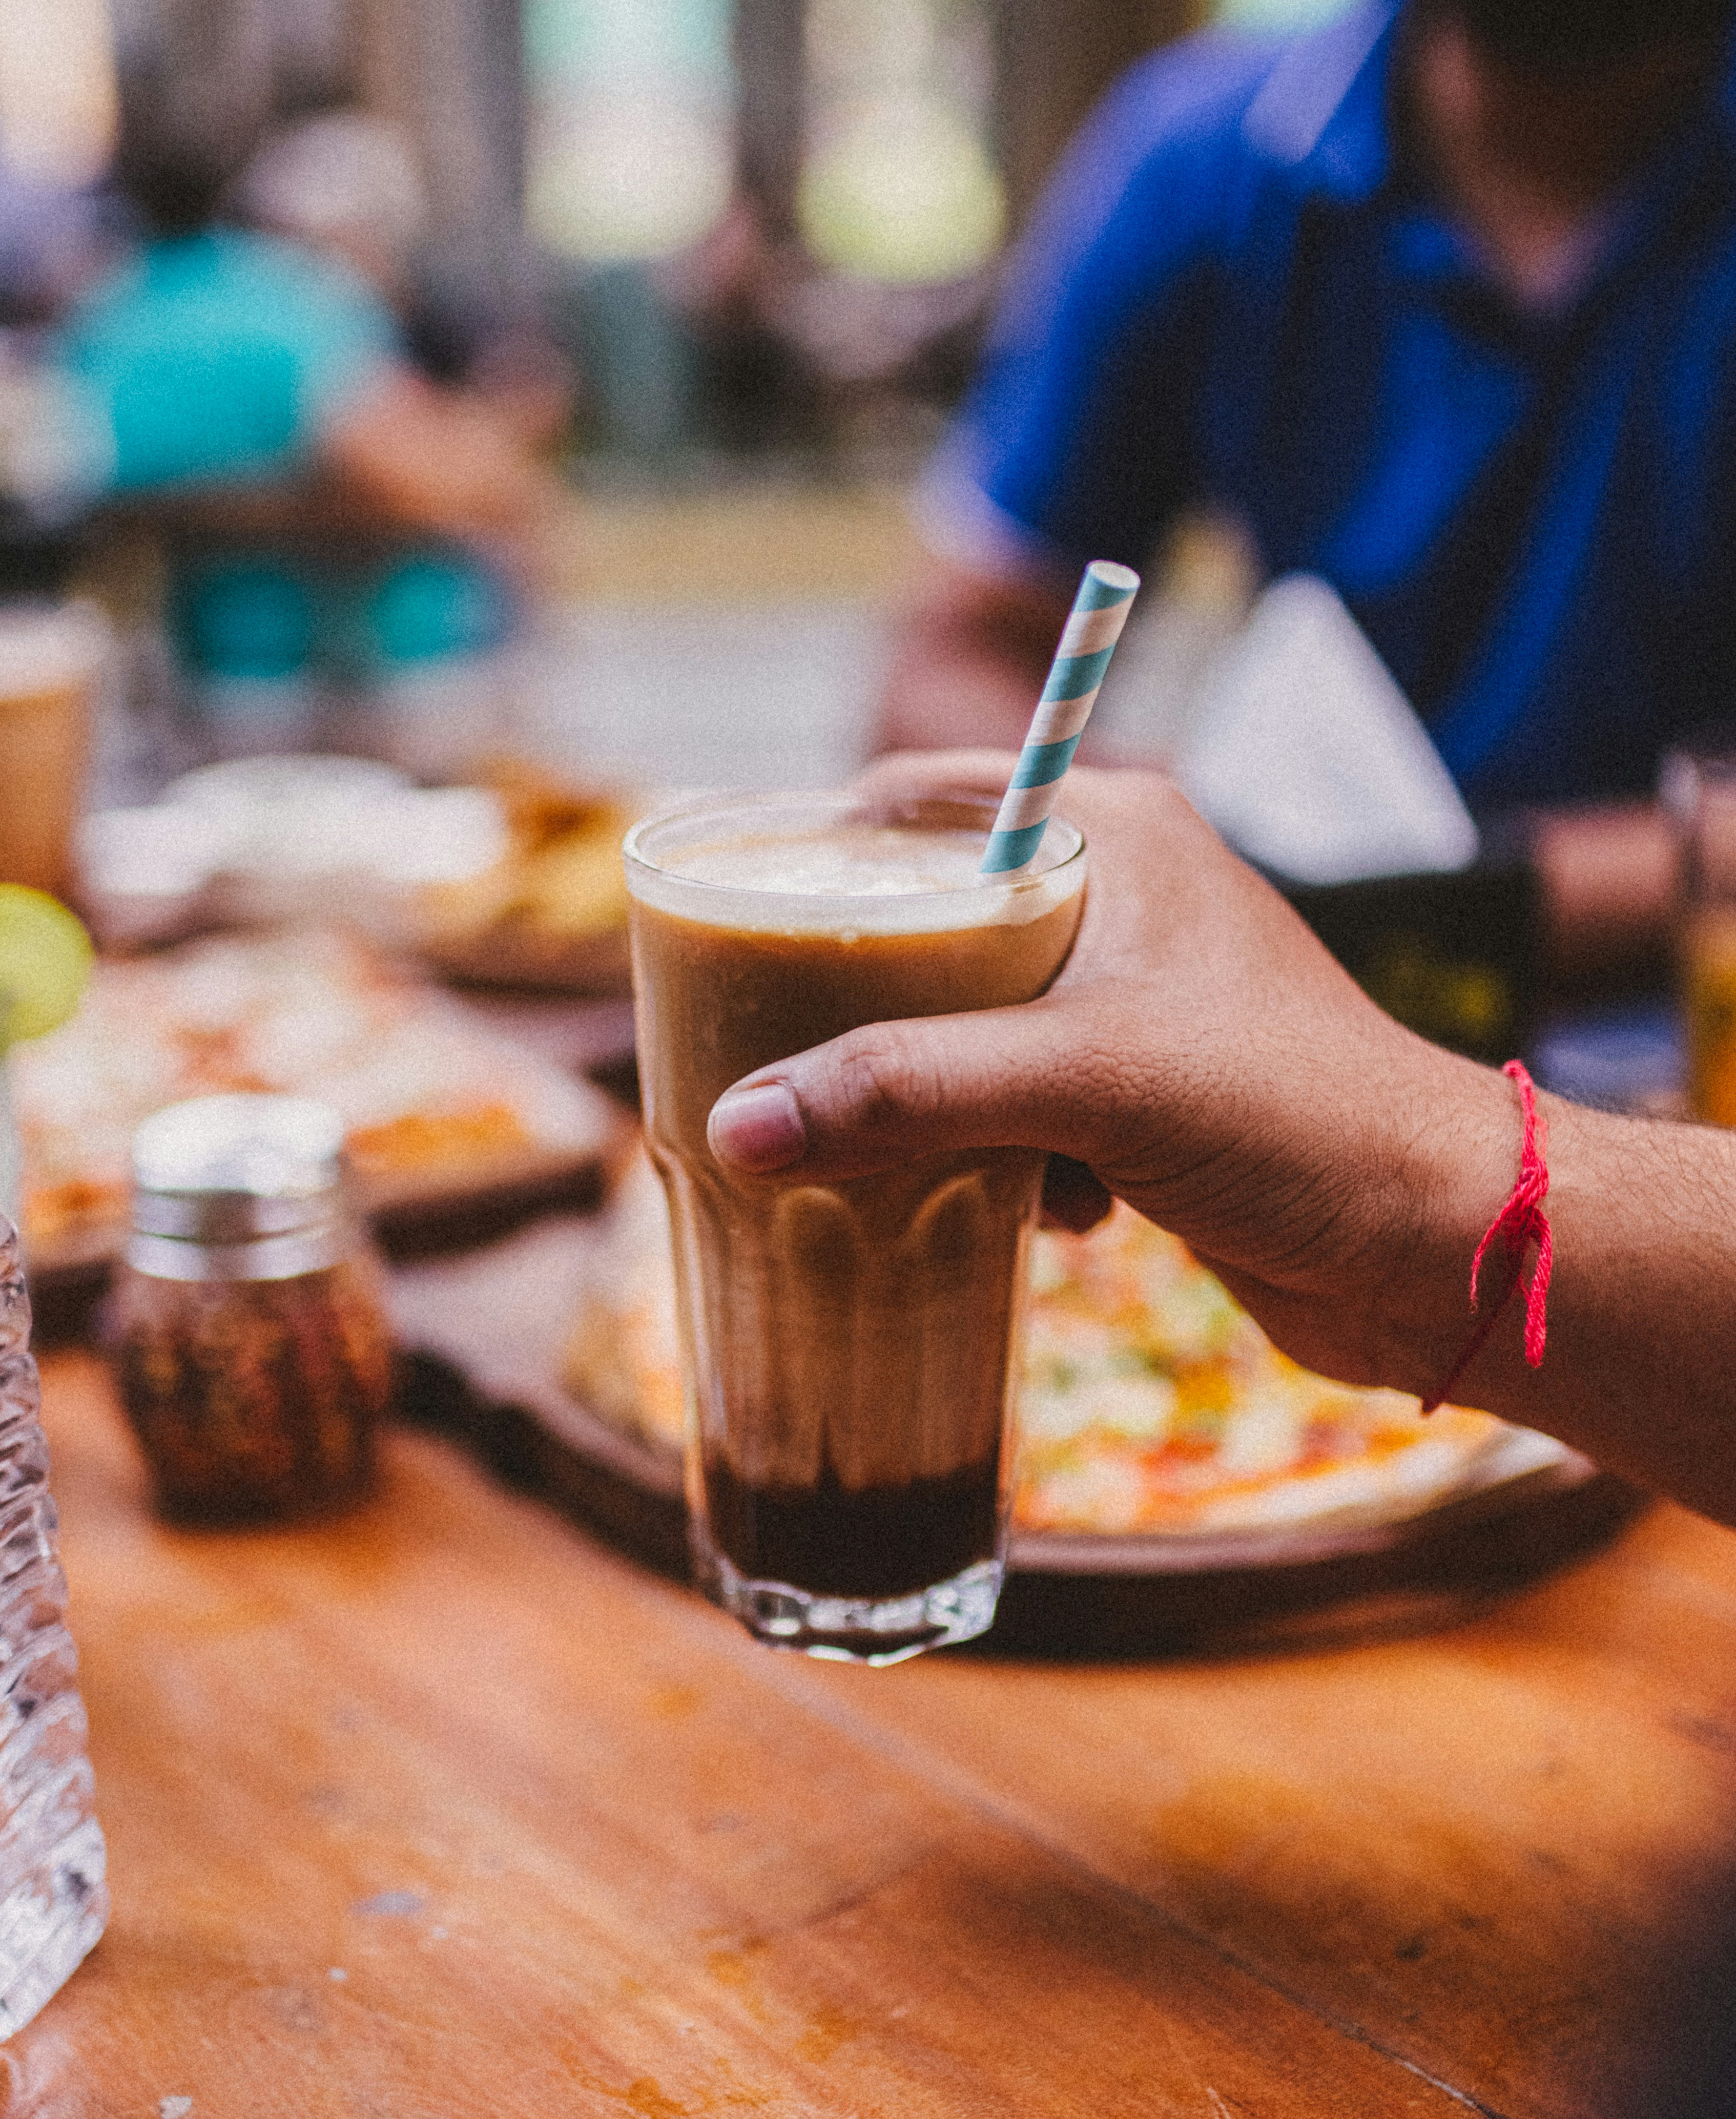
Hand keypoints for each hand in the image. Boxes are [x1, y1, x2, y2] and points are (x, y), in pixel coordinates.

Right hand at [706, 751, 1514, 1392]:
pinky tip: (1052, 1215)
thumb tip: (737, 1126)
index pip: (926, 798)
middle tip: (783, 1058)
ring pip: (973, 1030)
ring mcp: (1139, 1001)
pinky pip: (1026, 1108)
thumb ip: (906, 1090)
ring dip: (941, 1104)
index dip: (827, 847)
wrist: (1437, 1243)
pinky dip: (1013, 1162)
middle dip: (868, 1007)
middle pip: (936, 925)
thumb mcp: (1083, 1081)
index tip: (735, 918)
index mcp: (1116, 835)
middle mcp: (1124, 900)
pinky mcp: (1150, 1095)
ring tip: (928, 1160)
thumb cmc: (1289, 1116)